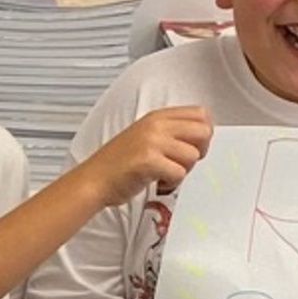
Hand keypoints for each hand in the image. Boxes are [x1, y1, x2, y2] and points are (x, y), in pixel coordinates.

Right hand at [82, 105, 213, 206]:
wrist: (93, 181)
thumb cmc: (119, 164)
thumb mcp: (145, 136)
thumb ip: (171, 132)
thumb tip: (201, 138)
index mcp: (157, 117)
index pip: (200, 114)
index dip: (202, 134)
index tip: (189, 147)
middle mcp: (156, 125)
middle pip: (203, 132)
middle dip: (198, 152)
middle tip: (180, 162)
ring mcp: (151, 142)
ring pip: (193, 156)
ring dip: (183, 171)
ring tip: (164, 175)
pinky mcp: (148, 161)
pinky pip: (179, 173)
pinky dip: (172, 184)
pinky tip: (157, 183)